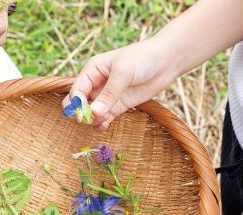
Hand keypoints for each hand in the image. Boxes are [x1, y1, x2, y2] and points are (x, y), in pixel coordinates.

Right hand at [62, 40, 176, 130]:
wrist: (166, 61)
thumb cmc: (142, 58)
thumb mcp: (123, 72)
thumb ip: (109, 93)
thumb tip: (94, 112)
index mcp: (92, 71)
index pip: (76, 90)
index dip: (77, 103)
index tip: (85, 112)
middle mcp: (95, 84)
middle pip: (78, 103)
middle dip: (81, 113)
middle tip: (91, 118)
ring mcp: (106, 97)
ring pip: (90, 113)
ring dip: (92, 120)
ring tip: (104, 119)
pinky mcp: (117, 106)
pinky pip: (103, 119)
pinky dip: (100, 125)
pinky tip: (104, 127)